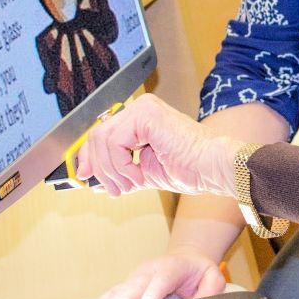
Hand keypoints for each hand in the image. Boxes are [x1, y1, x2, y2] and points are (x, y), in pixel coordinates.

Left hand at [74, 93, 241, 198]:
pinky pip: (115, 142)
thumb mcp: (142, 173)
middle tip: (114, 190)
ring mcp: (142, 108)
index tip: (86, 177)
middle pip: (96, 136)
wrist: (212, 168)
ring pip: (102, 140)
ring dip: (112, 171)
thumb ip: (119, 173)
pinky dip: (121, 166)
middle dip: (100, 168)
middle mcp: (139, 108)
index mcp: (139, 119)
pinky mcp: (146, 115)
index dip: (88, 156)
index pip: (100, 132)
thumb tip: (93, 181)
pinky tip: (138, 177)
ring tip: (130, 185)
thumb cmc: (189, 169)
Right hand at [89, 249, 224, 298]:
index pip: (164, 277)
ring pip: (123, 288)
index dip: (154, 291)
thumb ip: (211, 290)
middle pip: (139, 283)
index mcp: (174, 267)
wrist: (186, 259)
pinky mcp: (129, 285)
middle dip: (127, 298)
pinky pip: (114, 293)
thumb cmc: (199, 272)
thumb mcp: (213, 278)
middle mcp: (152, 270)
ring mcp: (138, 277)